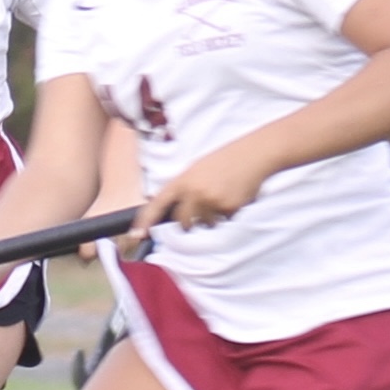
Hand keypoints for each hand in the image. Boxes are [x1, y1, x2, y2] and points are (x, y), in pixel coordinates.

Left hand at [128, 144, 268, 241]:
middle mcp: (194, 192)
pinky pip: (224, 220)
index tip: (137, 235)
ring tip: (223, 195)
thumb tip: (177, 214)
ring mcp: (211, 201)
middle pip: (182, 222)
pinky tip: (234, 196)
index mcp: (182, 180)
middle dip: (189, 223)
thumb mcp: (197, 170)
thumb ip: (185, 189)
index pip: (157, 204)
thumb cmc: (224, 160)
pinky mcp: (228, 208)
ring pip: (205, 224)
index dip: (145, 221)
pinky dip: (228, 213)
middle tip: (203, 208)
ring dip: (212, 217)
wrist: (253, 155)